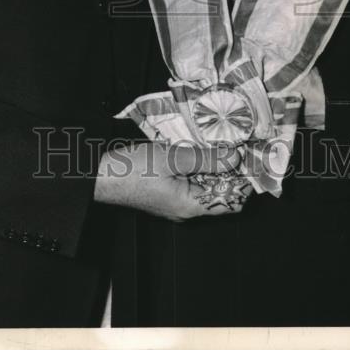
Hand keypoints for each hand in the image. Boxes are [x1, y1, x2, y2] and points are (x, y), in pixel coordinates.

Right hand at [93, 141, 243, 220]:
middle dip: (229, 169)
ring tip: (217, 141)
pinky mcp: (165, 190)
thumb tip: (236, 157)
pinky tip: (196, 146)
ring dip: (212, 164)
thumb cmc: (133, 170)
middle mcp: (185, 208)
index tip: (250, 158)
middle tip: (235, 143)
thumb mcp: (174, 158)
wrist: (100, 173)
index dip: (244, 181)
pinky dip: (197, 164)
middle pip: (219, 192)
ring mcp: (174, 200)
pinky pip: (190, 180)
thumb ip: (207, 158)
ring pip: (205, 184)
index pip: (231, 202)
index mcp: (191, 207)